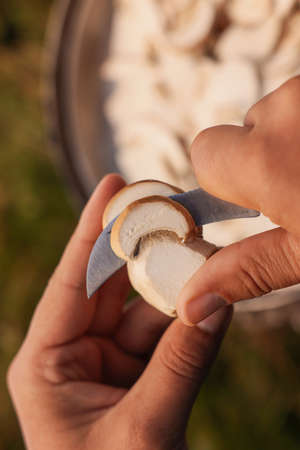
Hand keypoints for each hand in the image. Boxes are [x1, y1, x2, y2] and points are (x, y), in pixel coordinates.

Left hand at [7, 174, 231, 449]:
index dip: (93, 230)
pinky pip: (164, 333)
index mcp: (47, 361)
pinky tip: (209, 297)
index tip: (112, 185)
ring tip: (202, 254)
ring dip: (173, 285)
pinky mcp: (136, 373)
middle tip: (169, 209)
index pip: (72, 281)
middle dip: (140, 249)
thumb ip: (181, 364)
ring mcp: (106, 361)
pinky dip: (187, 316)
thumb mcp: (144, 431)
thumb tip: (217, 302)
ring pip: (143, 308)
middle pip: (109, 286)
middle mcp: (73, 353)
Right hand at [177, 76, 299, 324]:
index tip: (257, 196)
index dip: (227, 178)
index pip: (206, 151)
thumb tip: (187, 305)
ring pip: (277, 111)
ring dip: (293, 136)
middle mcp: (285, 106)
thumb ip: (244, 271)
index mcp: (267, 158)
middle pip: (241, 131)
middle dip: (261, 156)